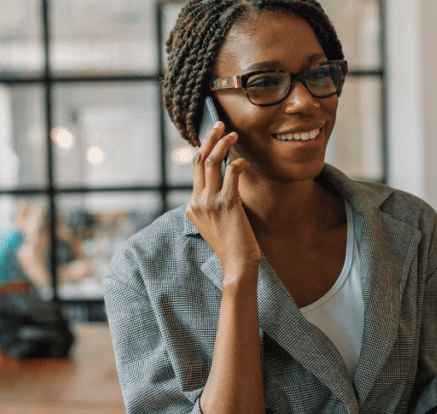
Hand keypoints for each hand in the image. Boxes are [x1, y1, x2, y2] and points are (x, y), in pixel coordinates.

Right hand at [186, 122, 258, 279]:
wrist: (237, 265)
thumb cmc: (231, 246)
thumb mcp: (214, 224)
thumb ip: (213, 205)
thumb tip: (225, 184)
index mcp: (192, 207)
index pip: (195, 171)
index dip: (204, 150)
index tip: (214, 138)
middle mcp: (197, 202)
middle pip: (199, 161)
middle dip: (209, 138)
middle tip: (220, 125)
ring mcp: (210, 203)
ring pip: (212, 163)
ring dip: (223, 144)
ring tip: (234, 135)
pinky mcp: (227, 204)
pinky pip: (231, 174)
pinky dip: (238, 164)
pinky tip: (244, 162)